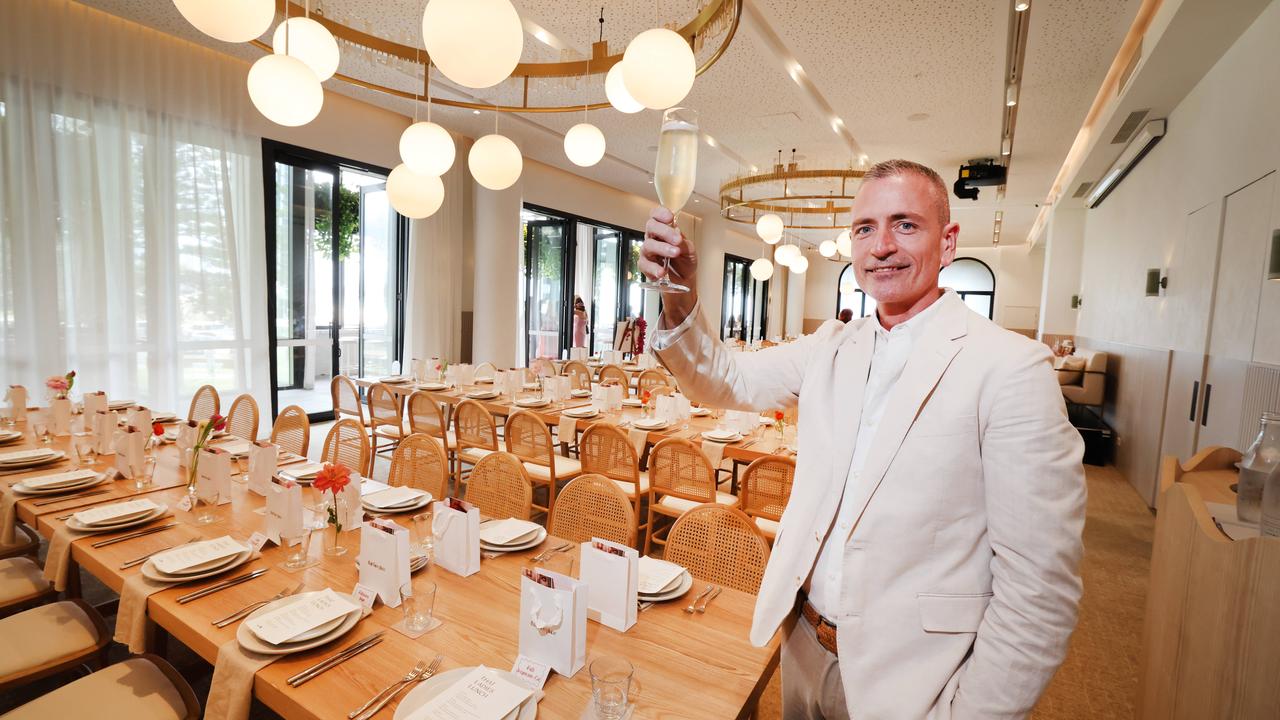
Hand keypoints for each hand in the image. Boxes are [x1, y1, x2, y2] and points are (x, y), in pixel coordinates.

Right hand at [641, 207, 697, 324]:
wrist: (685, 280)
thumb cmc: (685, 261)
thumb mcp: (689, 250)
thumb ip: (683, 242)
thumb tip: (676, 234)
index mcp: (664, 230)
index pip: (656, 215)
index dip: (661, 214)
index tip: (670, 218)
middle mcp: (653, 238)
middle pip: (651, 227)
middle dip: (664, 232)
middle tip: (677, 240)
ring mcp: (648, 252)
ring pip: (648, 245)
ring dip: (662, 249)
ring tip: (674, 253)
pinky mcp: (645, 266)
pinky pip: (645, 265)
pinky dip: (654, 268)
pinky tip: (662, 271)